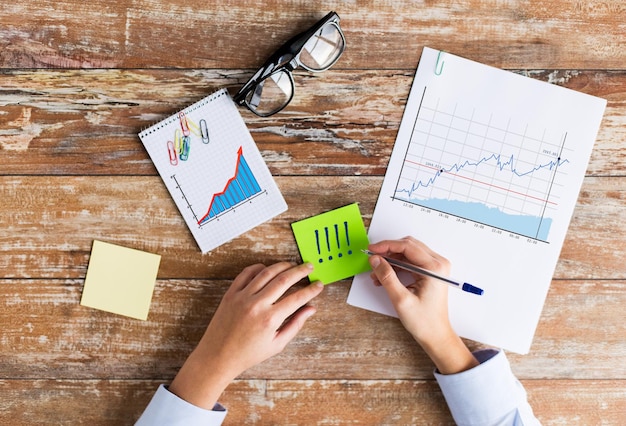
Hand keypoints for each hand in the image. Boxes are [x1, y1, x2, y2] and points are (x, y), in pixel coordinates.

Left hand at [169, 262, 323, 408]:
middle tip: (309, 266)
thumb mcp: (277, 344)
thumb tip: (311, 309)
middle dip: (300, 271)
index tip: (319, 284)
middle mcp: (257, 305)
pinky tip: (268, 269)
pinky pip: (247, 273)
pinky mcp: (231, 294)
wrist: (218, 356)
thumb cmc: (248, 354)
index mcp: (270, 319)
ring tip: (292, 265)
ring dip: (282, 266)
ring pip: (267, 273)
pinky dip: (259, 268)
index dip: (311, 289)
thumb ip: (296, 324)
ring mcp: (242, 297)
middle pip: (284, 279)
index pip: (297, 298)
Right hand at [368, 237, 477, 373]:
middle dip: (388, 251)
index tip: (371, 250)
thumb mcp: (401, 299)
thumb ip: (387, 277)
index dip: (386, 246)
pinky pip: (411, 262)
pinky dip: (397, 266)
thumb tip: (375, 260)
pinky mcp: (430, 273)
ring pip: (408, 253)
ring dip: (391, 260)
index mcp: (434, 268)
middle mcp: (437, 264)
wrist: (436, 335)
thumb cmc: (424, 321)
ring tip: (377, 273)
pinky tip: (385, 276)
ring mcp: (435, 268)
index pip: (407, 247)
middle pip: (408, 246)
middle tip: (372, 258)